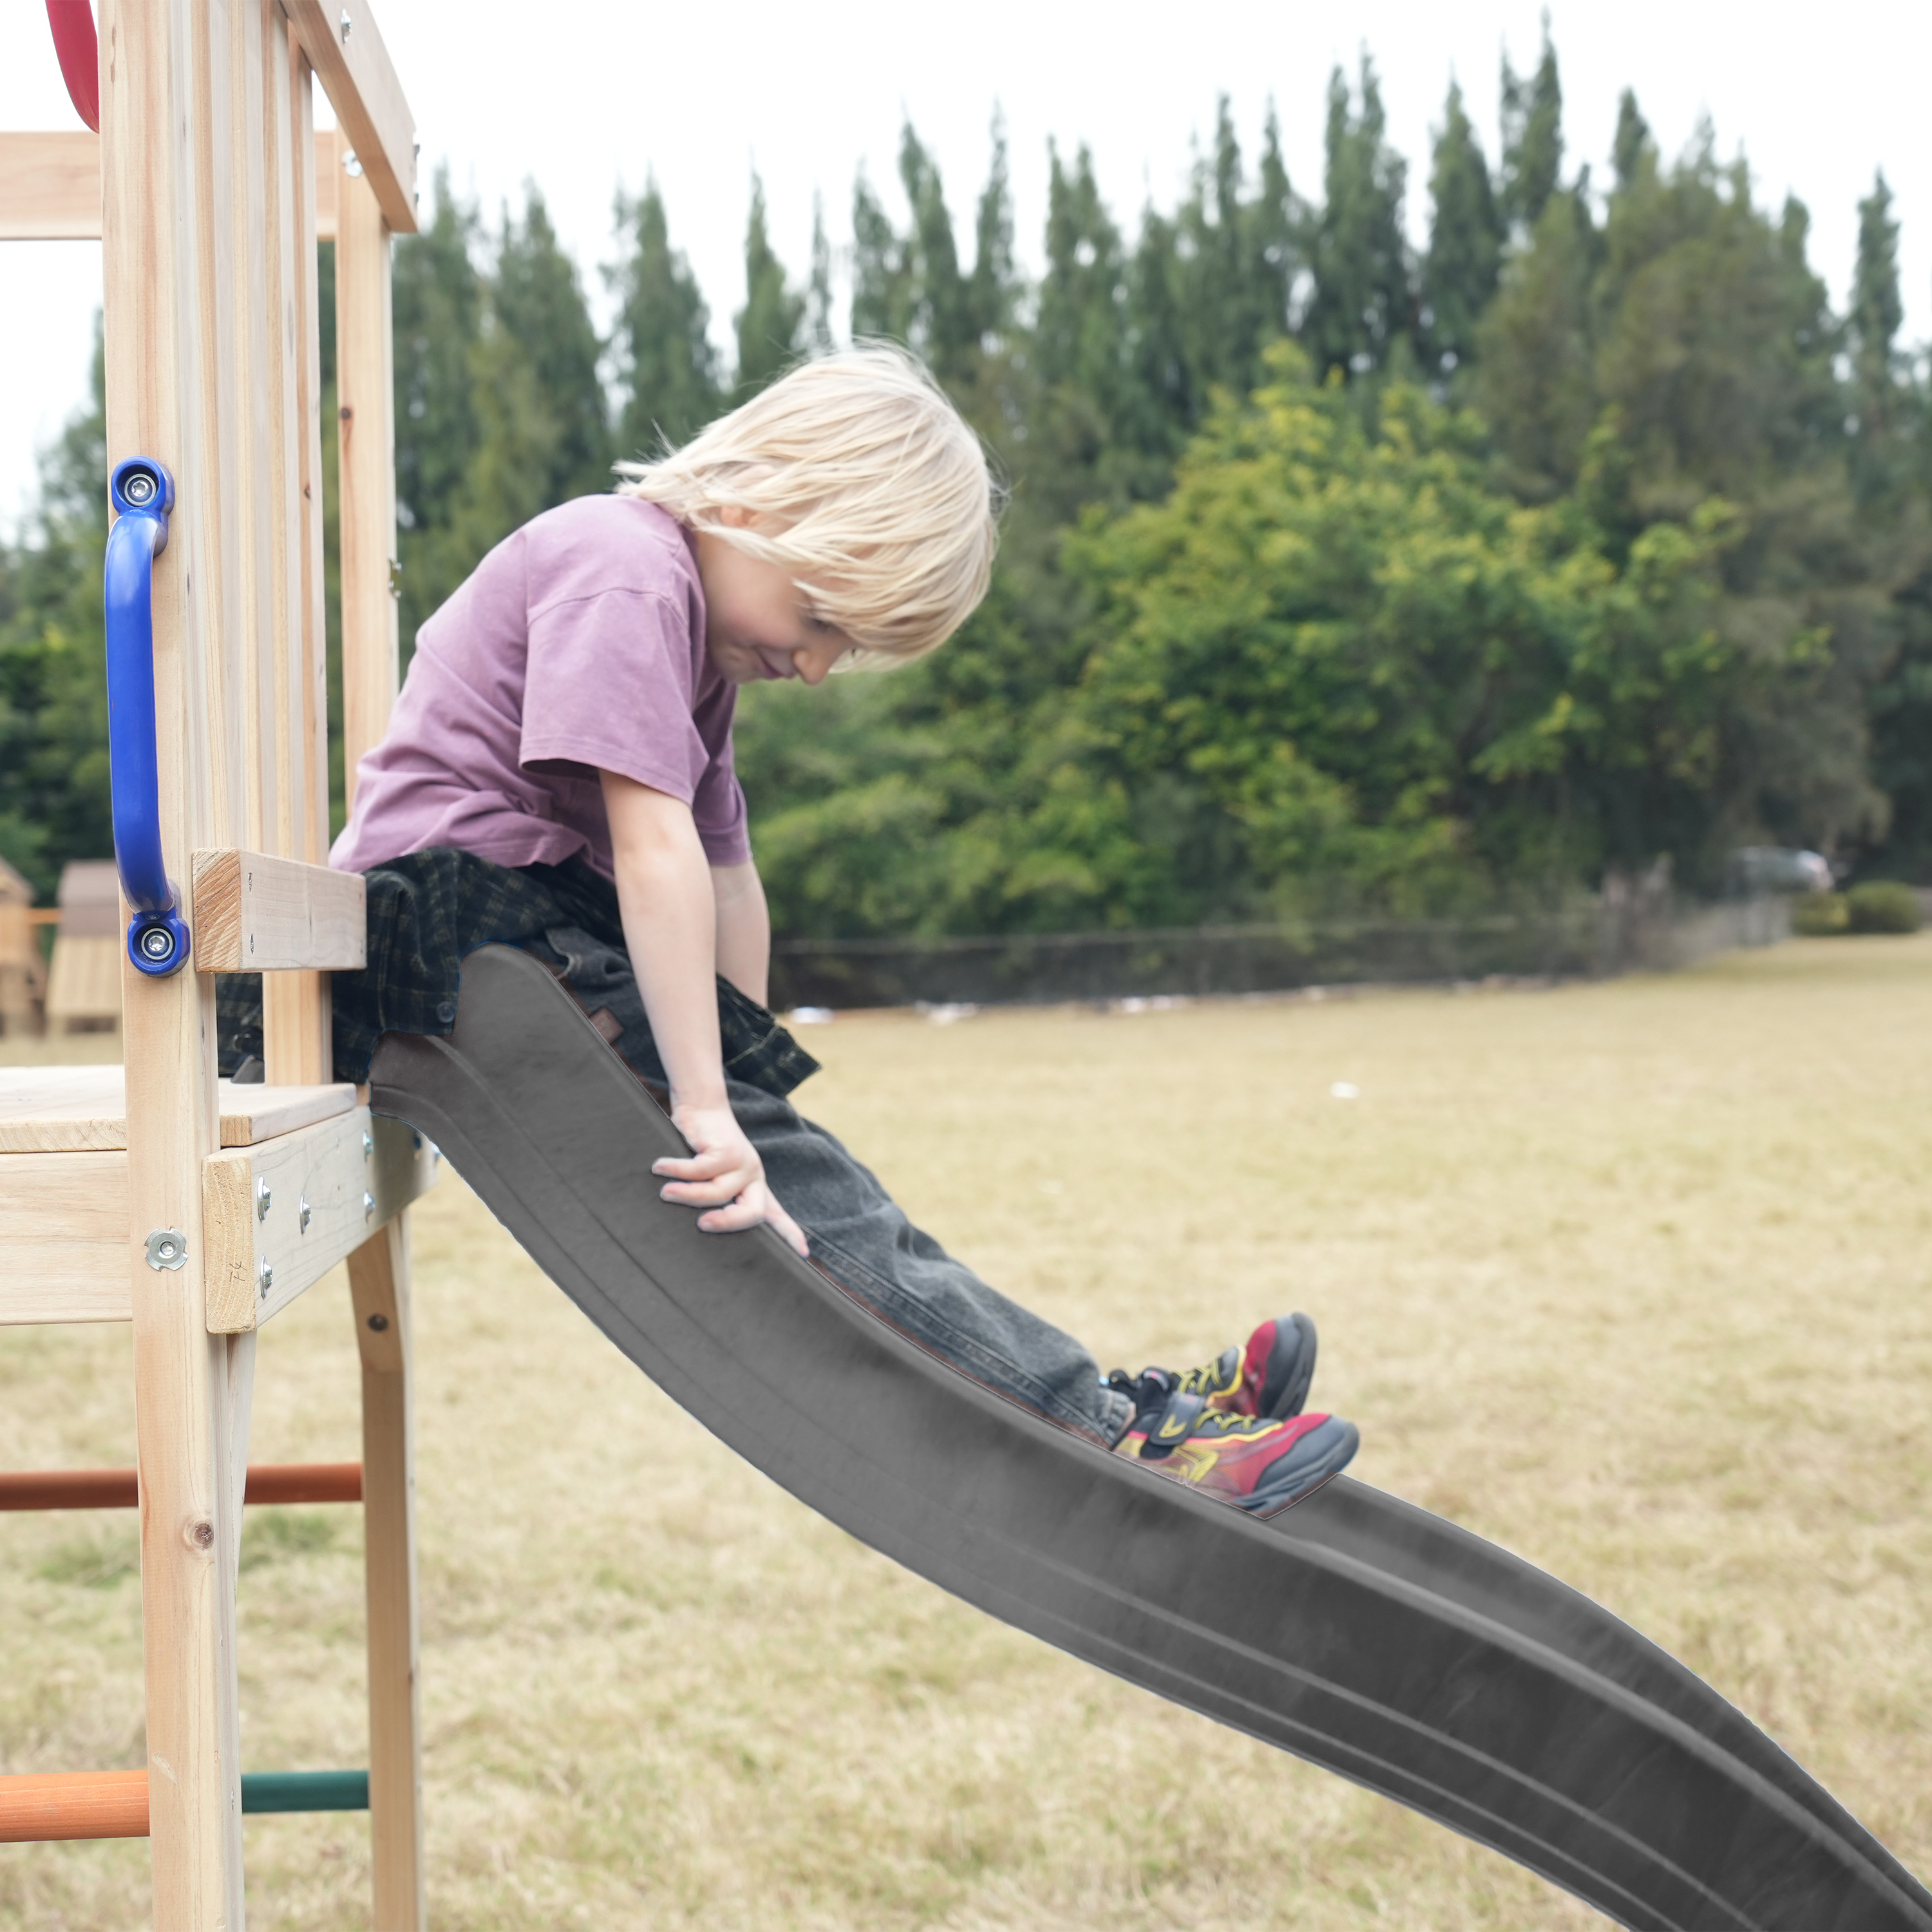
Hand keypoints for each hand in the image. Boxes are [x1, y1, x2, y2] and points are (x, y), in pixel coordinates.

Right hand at [652, 1103, 808, 1257]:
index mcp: (752, 1186)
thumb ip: (710, 1195)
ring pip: (717, 1194)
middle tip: (702, 1225)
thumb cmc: (700, 1144)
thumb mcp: (709, 1175)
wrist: (701, 1104)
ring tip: (665, 1192)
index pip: (775, 1214)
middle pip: (752, 1214)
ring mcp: (743, 1163)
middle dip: (727, 1223)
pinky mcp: (727, 1151)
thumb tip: (697, 1224)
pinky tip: (659, 1167)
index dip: (788, 1234)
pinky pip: (698, 1172)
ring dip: (686, 1195)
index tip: (803, 1252)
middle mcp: (753, 1176)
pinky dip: (675, 1171)